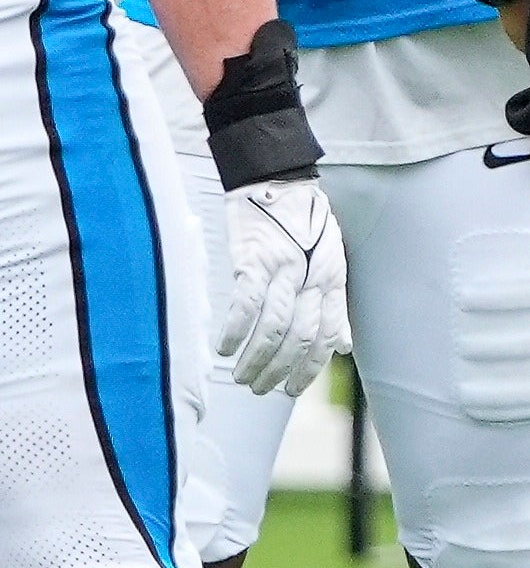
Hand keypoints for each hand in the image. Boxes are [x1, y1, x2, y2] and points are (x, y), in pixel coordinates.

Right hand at [215, 176, 348, 396]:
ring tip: (241, 377)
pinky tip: (225, 348)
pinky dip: (236, 330)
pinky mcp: (254, 259)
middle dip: (280, 371)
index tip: (291, 388)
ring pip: (274, 327)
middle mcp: (312, 279)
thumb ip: (334, 304)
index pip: (325, 335)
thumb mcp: (331, 260)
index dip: (309, 367)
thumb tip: (342, 345)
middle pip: (299, 338)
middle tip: (260, 389)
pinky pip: (247, 303)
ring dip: (257, 359)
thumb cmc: (301, 221)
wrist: (276, 178)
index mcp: (331, 281)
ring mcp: (283, 269)